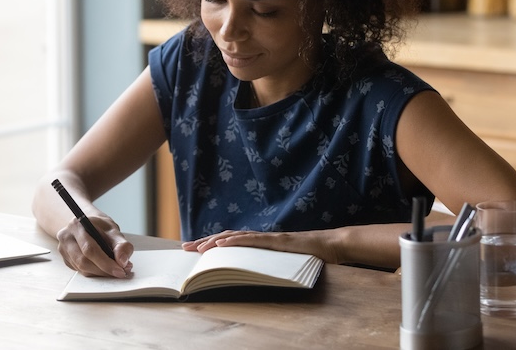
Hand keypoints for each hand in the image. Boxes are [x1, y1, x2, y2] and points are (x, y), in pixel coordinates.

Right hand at [55, 215, 133, 277]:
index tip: (121, 270)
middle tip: (121, 273)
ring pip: (82, 268)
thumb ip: (121, 244)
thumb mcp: (113, 230)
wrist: (89, 225)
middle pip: (83, 261)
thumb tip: (123, 262)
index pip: (90, 248)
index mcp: (77, 225)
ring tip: (115, 270)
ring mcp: (64, 249)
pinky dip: (95, 273)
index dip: (106, 262)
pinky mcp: (66, 259)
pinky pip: (80, 271)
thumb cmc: (100, 227)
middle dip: (104, 270)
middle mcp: (66, 237)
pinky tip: (104, 269)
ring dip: (100, 273)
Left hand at [182, 229, 341, 263]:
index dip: (210, 245)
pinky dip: (236, 240)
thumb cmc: (309, 258)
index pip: (230, 243)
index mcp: (259, 245)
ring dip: (214, 241)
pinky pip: (253, 240)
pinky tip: (222, 243)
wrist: (331, 247)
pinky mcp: (277, 241)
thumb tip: (250, 278)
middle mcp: (260, 238)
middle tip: (184, 248)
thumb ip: (266, 266)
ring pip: (235, 237)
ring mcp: (268, 238)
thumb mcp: (282, 265)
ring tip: (198, 247)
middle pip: (226, 238)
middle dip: (204, 242)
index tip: (193, 250)